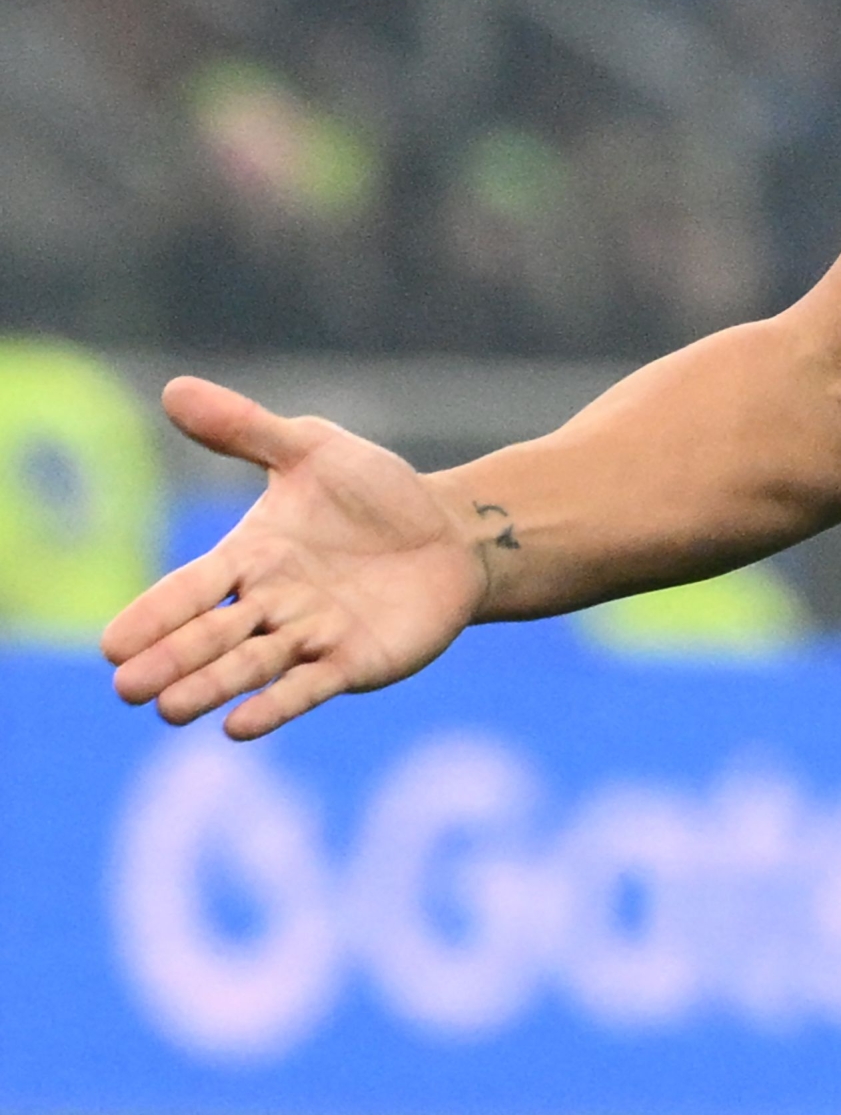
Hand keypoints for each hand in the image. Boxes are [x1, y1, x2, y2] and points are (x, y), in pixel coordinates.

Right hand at [101, 378, 487, 740]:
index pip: (189, 589)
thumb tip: (173, 389)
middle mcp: (270, 604)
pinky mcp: (352, 661)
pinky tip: (240, 726)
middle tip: (126, 687)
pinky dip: (275, 706)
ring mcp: (310, 637)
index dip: (153, 615)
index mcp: (250, 556)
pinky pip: (307, 687)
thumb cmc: (376, 492)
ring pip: (249, 666)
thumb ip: (246, 429)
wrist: (454, 532)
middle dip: (170, 659)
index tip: (112, 643)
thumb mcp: (313, 450)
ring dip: (210, 686)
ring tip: (169, 709)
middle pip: (210, 636)